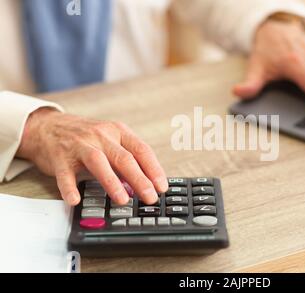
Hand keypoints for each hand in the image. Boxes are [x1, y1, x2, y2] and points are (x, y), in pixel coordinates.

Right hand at [16, 108, 167, 205]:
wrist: (48, 126)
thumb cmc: (85, 137)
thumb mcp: (110, 140)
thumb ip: (126, 159)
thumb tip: (145, 185)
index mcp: (118, 131)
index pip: (141, 150)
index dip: (154, 169)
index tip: (162, 186)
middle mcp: (101, 136)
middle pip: (124, 158)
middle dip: (140, 179)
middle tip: (150, 197)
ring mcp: (79, 145)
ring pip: (98, 162)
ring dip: (112, 182)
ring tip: (123, 199)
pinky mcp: (59, 156)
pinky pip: (65, 174)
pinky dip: (70, 188)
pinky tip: (75, 200)